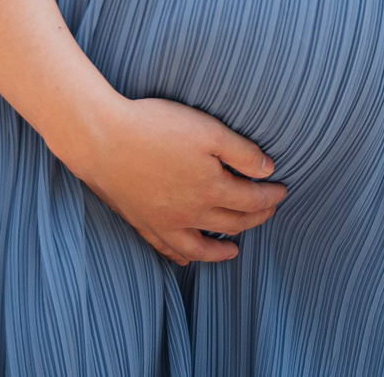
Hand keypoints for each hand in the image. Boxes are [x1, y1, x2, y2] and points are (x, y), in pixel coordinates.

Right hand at [56, 95, 287, 264]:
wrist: (101, 139)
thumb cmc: (154, 127)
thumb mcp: (207, 130)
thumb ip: (241, 152)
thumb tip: (269, 170)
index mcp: (212, 188)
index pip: (252, 199)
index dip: (271, 196)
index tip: (283, 190)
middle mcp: (192, 213)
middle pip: (233, 223)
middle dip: (256, 218)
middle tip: (268, 210)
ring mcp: (165, 223)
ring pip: (203, 246)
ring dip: (224, 249)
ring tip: (236, 248)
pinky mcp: (143, 223)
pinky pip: (169, 249)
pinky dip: (184, 256)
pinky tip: (189, 258)